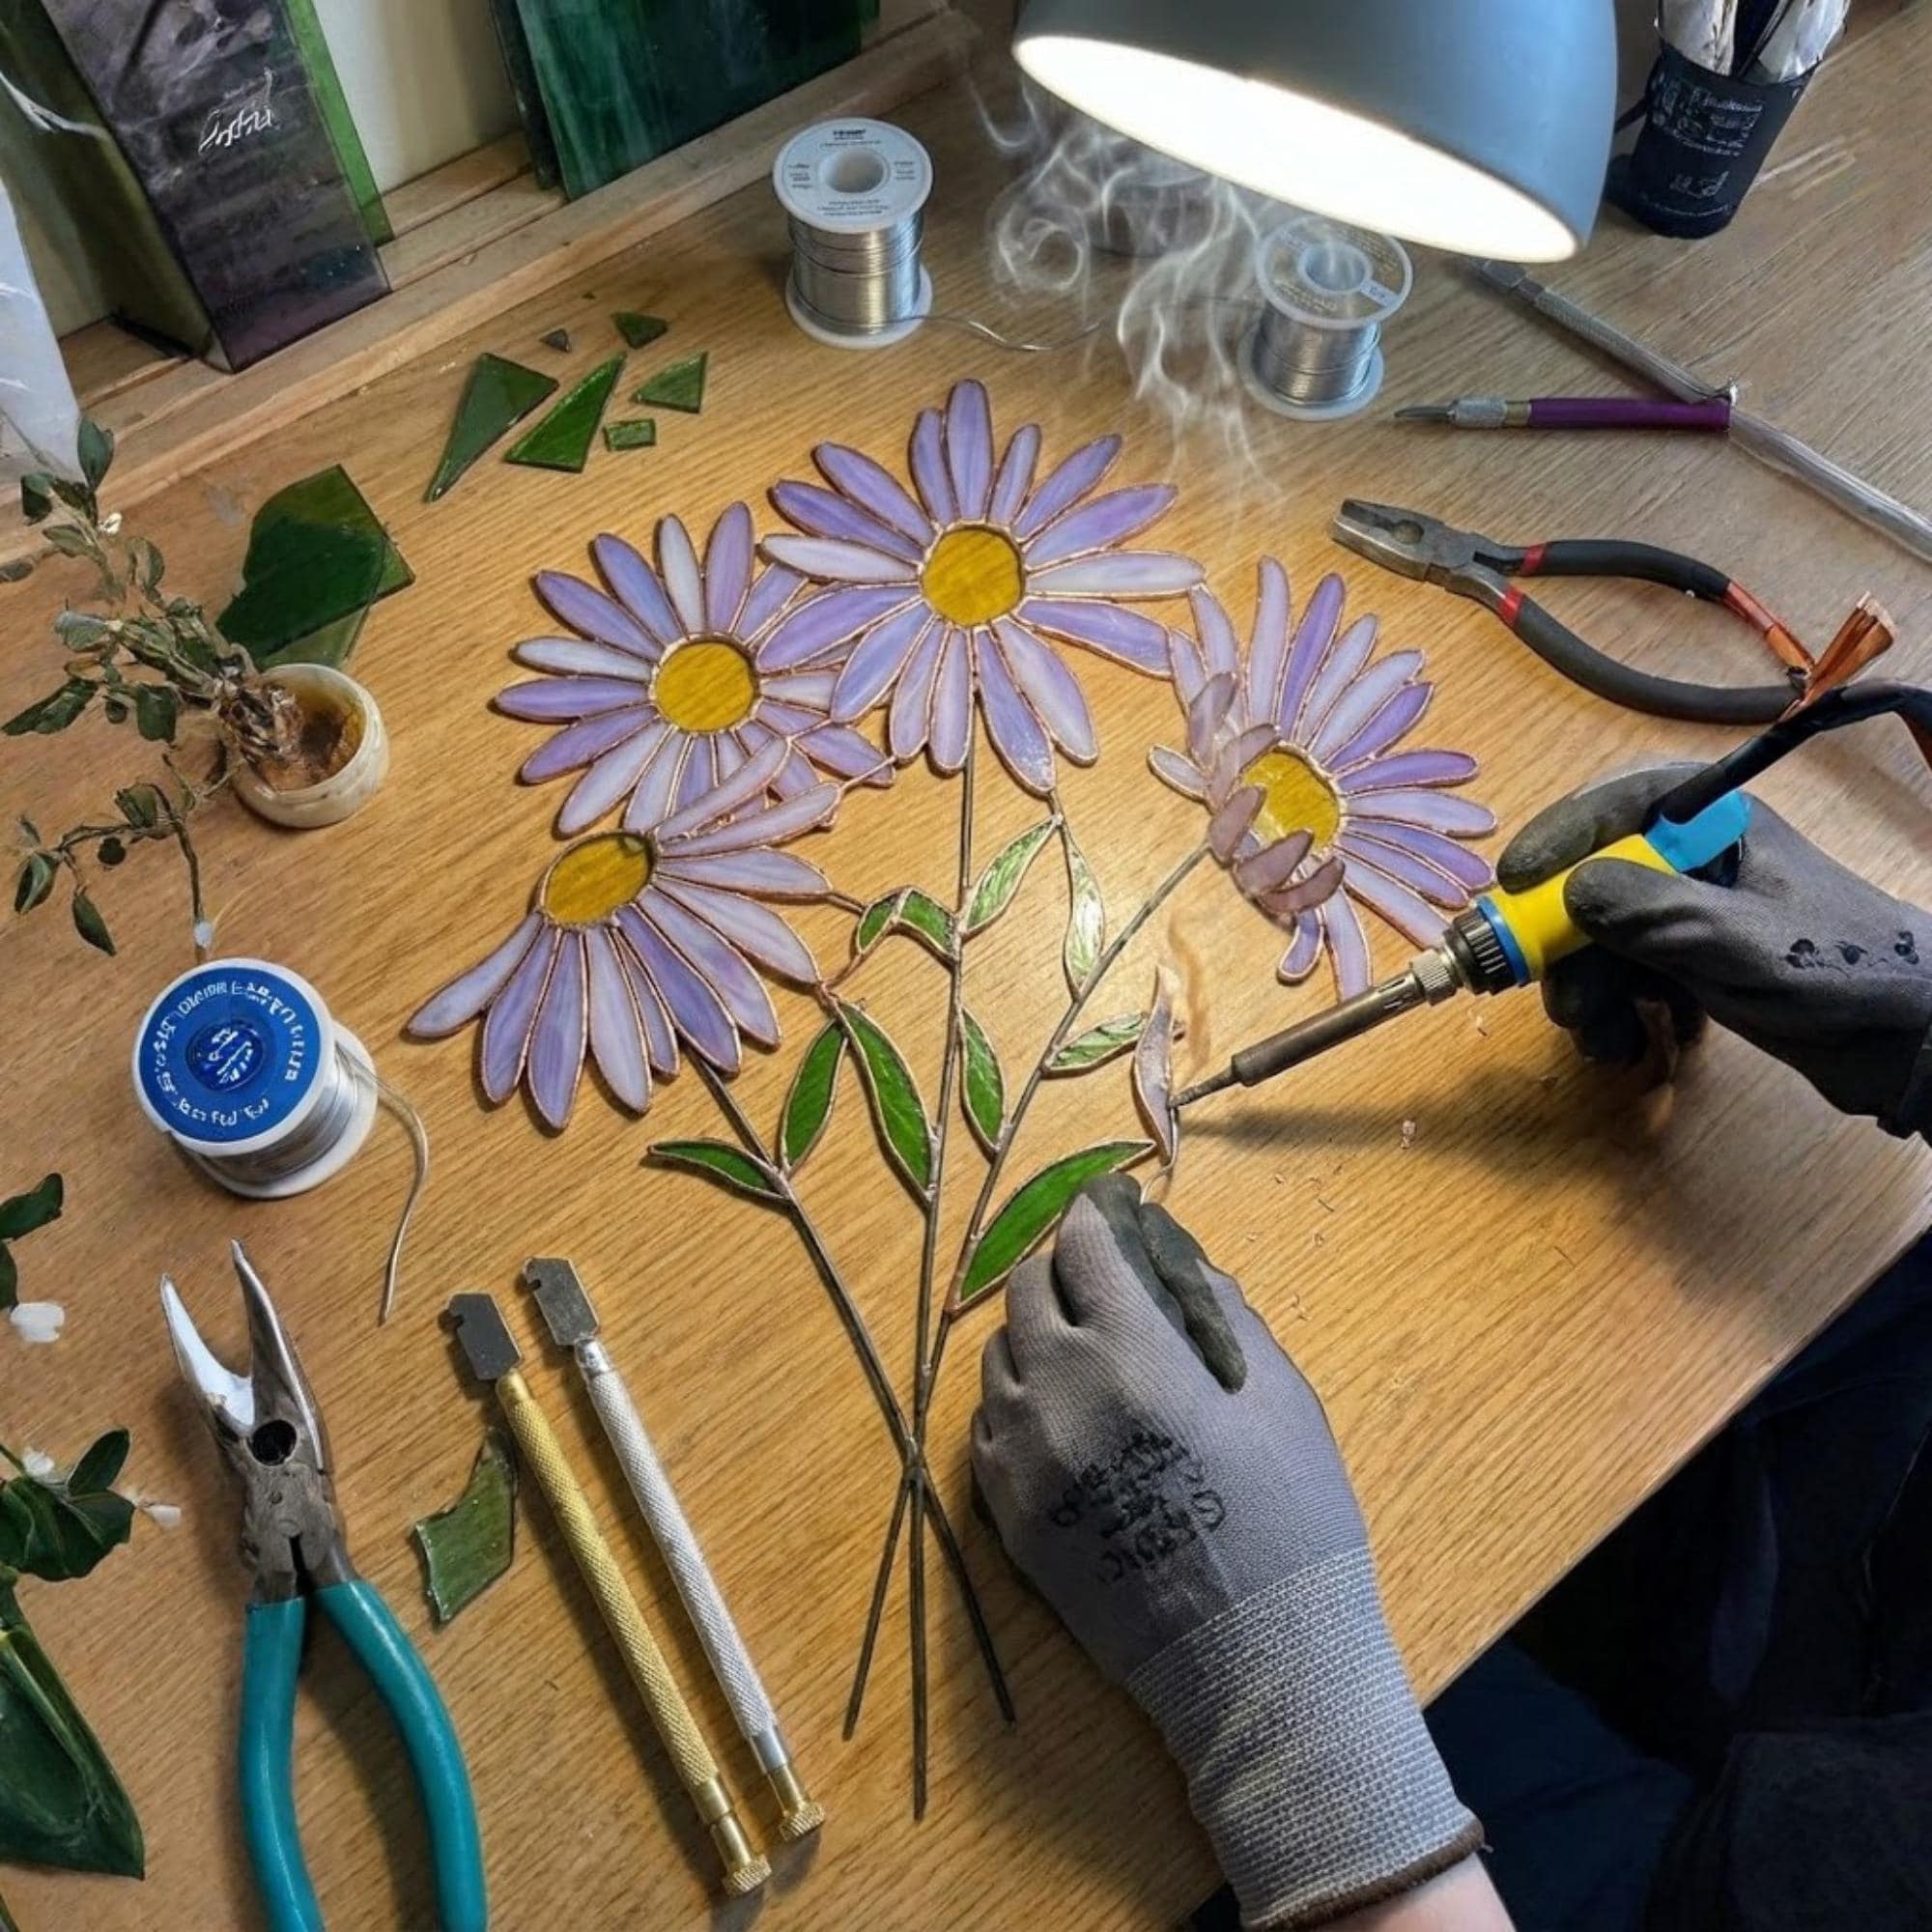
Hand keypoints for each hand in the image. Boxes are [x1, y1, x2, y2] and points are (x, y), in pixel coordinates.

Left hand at [973, 1177, 1479, 1928]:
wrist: (1254, 1660)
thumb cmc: (1291, 1516)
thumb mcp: (1279, 1393)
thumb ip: (1216, 1307)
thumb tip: (1169, 1246)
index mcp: (1132, 1351)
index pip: (1087, 1243)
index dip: (1102, 1215)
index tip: (1116, 1210)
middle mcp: (1058, 1390)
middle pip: (1031, 1287)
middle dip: (1067, 1267)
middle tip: (1105, 1280)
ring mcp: (1021, 1455)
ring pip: (1000, 1353)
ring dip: (1038, 1334)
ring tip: (1086, 1352)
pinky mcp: (1005, 1512)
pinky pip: (988, 1424)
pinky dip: (1019, 1402)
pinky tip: (1063, 1418)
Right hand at [1498, 766, 1931, 1135]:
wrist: (1913, 1043)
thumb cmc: (1842, 973)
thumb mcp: (1742, 944)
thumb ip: (1655, 914)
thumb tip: (1569, 891)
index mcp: (1720, 824)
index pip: (1620, 804)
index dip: (1559, 837)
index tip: (1514, 884)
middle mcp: (1699, 859)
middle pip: (1597, 878)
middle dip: (1567, 942)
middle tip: (1556, 996)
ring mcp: (1696, 912)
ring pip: (1605, 935)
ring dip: (1588, 990)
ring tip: (1601, 1041)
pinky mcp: (1697, 962)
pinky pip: (1629, 973)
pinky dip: (1618, 1010)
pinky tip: (1627, 1046)